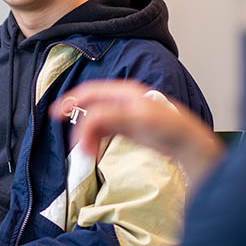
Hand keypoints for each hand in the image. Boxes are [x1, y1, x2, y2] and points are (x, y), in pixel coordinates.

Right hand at [51, 80, 224, 178]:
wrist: (189, 145)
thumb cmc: (171, 130)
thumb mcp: (139, 121)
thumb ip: (112, 118)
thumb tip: (88, 121)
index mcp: (126, 93)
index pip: (91, 92)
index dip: (72, 100)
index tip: (57, 113)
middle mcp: (125, 101)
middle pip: (92, 108)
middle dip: (80, 124)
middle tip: (74, 144)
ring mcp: (127, 115)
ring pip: (98, 121)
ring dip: (88, 135)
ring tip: (87, 152)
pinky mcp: (131, 129)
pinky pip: (106, 130)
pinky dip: (97, 139)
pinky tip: (95, 150)